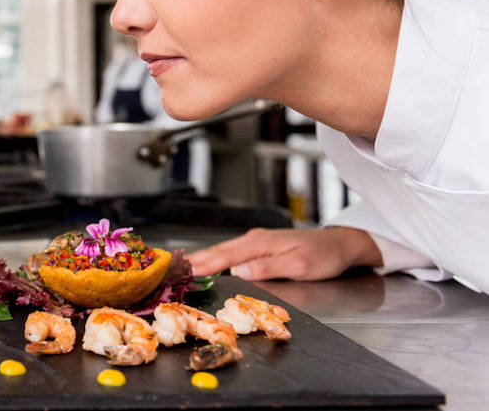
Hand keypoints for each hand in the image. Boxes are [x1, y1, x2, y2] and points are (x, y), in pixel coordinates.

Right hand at [186, 227, 382, 281]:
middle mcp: (254, 239)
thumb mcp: (299, 267)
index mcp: (261, 243)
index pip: (225, 255)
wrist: (341, 244)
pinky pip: (231, 253)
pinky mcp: (259, 247)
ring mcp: (256, 242)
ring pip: (223, 251)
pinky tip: (207, 264)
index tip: (184, 272)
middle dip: (195, 260)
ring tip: (182, 268)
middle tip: (171, 269)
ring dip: (203, 259)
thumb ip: (267, 268)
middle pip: (219, 251)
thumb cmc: (323, 257)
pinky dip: (216, 258)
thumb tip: (238, 271)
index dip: (203, 264)